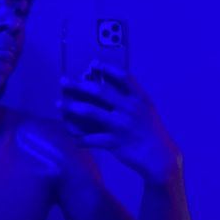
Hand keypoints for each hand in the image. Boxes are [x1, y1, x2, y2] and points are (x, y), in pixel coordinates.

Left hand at [57, 65, 180, 182]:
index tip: (93, 63)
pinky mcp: (115, 142)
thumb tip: (109, 78)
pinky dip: (80, 138)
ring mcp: (121, 126)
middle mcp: (130, 109)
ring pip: (91, 113)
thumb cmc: (149, 130)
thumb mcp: (145, 108)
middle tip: (62, 80)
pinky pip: (92, 139)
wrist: (160, 155)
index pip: (123, 77)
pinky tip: (74, 137)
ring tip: (59, 105)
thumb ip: (129, 95)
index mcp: (139, 98)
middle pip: (100, 92)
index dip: (107, 68)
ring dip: (72, 108)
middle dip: (78, 85)